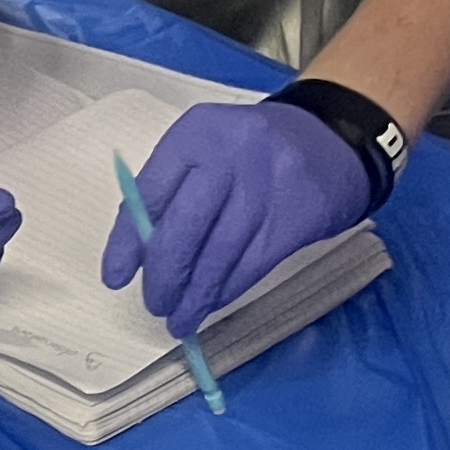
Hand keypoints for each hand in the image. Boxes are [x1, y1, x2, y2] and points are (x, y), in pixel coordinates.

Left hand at [116, 98, 374, 333]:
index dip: (128, 243)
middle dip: (164, 276)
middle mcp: (231, 155)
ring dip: (195, 295)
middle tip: (155, 303)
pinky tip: (213, 302)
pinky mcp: (296, 217)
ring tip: (180, 318)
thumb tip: (138, 252)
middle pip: (183, 228)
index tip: (116, 278)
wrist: (333, 139)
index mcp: (197, 132)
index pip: (150, 193)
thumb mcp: (208, 146)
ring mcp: (267, 186)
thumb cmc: (253, 149)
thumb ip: (172, 187)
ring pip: (218, 254)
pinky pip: (251, 264)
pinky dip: (227, 290)